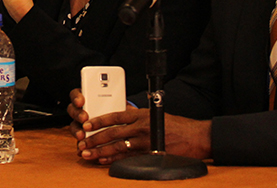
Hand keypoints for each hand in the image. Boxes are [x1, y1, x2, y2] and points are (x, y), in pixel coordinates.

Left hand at [68, 88, 211, 163]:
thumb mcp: (154, 114)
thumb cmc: (175, 125)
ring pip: (118, 146)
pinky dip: (114, 160)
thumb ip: (137, 115)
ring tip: (88, 154)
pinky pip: (129, 158)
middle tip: (82, 143)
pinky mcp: (150, 154)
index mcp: (141, 115)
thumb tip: (123, 115)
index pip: (115, 116)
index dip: (99, 121)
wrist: (195, 136)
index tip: (86, 125)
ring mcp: (146, 141)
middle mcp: (142, 127)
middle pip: (113, 133)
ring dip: (101, 151)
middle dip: (95, 139)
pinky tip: (103, 162)